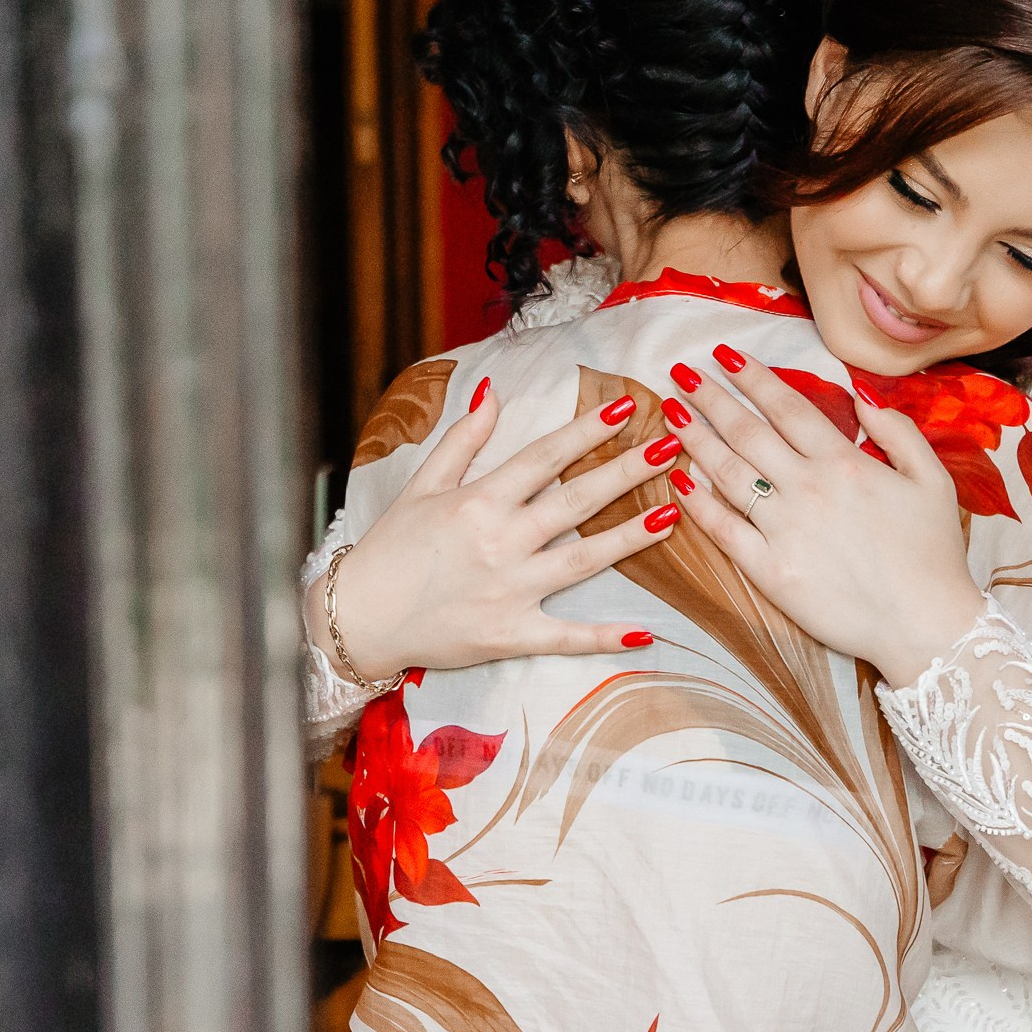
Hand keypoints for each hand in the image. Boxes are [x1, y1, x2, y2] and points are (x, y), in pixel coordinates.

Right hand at [305, 385, 683, 678]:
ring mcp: (509, 590)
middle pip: (576, 500)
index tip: (626, 409)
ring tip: (672, 514)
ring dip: (630, 537)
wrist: (357, 619)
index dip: (587, 431)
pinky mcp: (510, 634)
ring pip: (583, 559)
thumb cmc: (390, 549)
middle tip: (673, 447)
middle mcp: (500, 542)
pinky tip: (643, 634)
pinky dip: (603, 637)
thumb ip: (462, 440)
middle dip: (627, 471)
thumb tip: (492, 393)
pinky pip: (565, 636)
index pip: (545, 457)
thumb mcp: (420, 486)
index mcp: (479, 501)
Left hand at [666, 346, 986, 685]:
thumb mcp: (932, 480)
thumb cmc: (934, 555)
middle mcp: (807, 488)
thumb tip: (861, 395)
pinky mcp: (770, 571)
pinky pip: (723, 529)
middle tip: (680, 373)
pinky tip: (680, 479)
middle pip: (746, 431)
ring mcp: (784, 530)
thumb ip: (897, 431)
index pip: (787, 407)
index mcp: (844, 462)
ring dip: (695, 438)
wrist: (926, 626)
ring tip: (671, 413)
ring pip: (727, 473)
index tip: (724, 355)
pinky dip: (697, 502)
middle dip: (710, 397)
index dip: (752, 377)